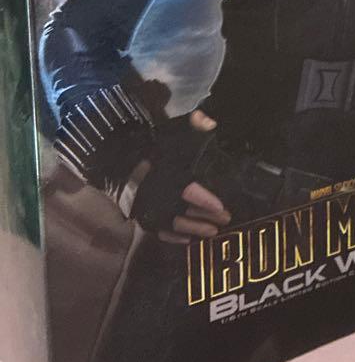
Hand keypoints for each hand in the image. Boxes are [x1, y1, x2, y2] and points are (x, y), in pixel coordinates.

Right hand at [127, 110, 231, 243]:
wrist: (121, 161)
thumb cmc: (154, 148)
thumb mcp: (176, 132)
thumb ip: (194, 124)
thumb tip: (209, 121)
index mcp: (169, 177)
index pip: (189, 192)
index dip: (205, 200)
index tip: (220, 205)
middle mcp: (158, 197)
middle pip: (186, 212)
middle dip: (207, 217)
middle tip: (226, 219)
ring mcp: (149, 210)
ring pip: (175, 225)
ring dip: (195, 229)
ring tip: (213, 232)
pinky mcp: (142, 217)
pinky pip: (159, 232)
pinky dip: (174, 237)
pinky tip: (188, 240)